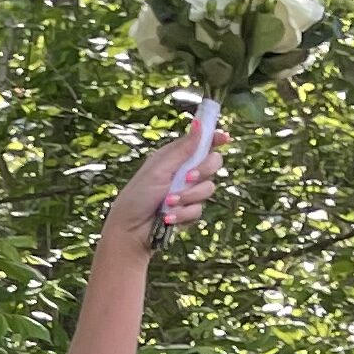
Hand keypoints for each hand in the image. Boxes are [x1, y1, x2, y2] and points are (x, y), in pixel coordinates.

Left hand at [112, 111, 225, 253]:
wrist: (129, 230)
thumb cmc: (138, 196)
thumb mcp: (159, 170)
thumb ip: (182, 150)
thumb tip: (198, 123)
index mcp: (175, 157)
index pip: (202, 143)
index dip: (215, 138)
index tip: (224, 138)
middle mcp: (184, 172)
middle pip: (214, 163)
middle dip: (204, 170)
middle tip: (188, 177)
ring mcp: (188, 192)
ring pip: (209, 188)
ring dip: (188, 196)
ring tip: (168, 203)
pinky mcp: (188, 211)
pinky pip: (199, 210)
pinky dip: (183, 214)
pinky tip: (168, 218)